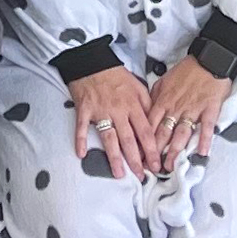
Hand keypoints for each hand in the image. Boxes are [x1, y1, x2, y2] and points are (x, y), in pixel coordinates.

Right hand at [67, 63, 169, 179]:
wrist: (91, 61)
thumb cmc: (115, 74)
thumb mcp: (137, 86)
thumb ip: (147, 104)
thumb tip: (155, 123)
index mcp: (133, 105)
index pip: (145, 132)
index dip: (152, 150)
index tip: (156, 165)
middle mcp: (118, 110)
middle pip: (129, 139)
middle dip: (136, 160)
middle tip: (141, 176)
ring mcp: (100, 111)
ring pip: (109, 138)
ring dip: (114, 157)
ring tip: (119, 173)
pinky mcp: (84, 110)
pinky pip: (81, 127)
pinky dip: (80, 141)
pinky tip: (81, 154)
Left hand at [148, 57, 234, 160]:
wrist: (209, 60)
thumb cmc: (186, 71)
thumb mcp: (164, 81)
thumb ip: (155, 97)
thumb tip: (146, 110)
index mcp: (163, 101)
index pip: (149, 125)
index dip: (142, 141)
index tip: (137, 155)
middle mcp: (175, 107)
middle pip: (162, 133)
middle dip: (155, 152)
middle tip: (150, 168)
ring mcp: (193, 109)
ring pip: (181, 133)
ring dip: (175, 151)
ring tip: (170, 166)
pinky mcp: (210, 109)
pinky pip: (206, 127)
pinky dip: (204, 140)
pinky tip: (201, 153)